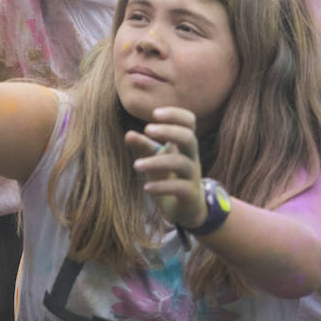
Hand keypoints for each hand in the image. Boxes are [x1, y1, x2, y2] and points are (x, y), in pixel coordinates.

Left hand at [125, 106, 205, 228]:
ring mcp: (193, 175)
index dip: (175, 114)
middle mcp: (191, 156)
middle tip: (147, 129)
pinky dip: (162, 187)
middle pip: (188, 137)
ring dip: (156, 162)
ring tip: (136, 166)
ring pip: (180, 163)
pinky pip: (180, 188)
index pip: (189, 121)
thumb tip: (128, 134)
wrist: (187, 207)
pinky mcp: (190, 194)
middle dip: (169, 131)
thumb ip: (143, 146)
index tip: (154, 113)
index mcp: (185, 143)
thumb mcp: (155, 158)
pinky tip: (146, 188)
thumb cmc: (169, 175)